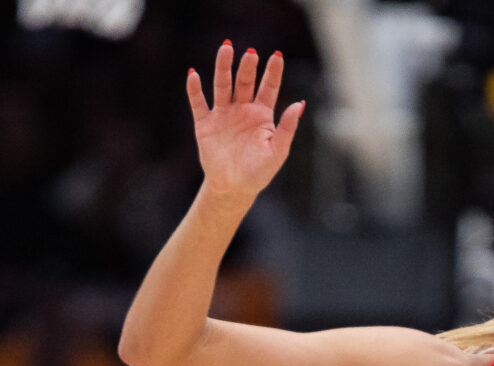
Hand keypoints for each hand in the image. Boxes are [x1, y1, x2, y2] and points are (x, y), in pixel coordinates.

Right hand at [187, 41, 303, 205]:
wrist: (233, 189)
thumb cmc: (259, 172)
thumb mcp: (278, 151)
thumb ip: (288, 128)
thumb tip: (300, 104)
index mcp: (262, 114)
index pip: (268, 87)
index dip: (272, 71)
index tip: (277, 55)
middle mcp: (242, 109)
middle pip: (244, 81)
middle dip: (247, 66)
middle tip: (250, 52)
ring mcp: (223, 115)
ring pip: (222, 86)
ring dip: (223, 67)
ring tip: (225, 48)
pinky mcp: (205, 124)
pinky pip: (199, 103)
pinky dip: (195, 90)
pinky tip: (194, 75)